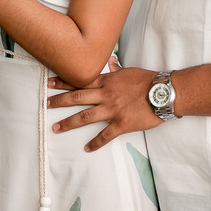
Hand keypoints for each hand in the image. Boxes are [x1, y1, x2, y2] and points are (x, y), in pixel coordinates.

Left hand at [44, 58, 160, 151]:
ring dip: (69, 123)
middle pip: (77, 98)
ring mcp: (113, 110)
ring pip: (85, 116)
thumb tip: (110, 62)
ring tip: (56, 128)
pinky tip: (87, 148)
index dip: (63, 82)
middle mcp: (105, 95)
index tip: (49, 83)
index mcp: (106, 81)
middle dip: (59, 101)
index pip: (80, 81)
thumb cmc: (148, 80)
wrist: (164, 92)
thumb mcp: (130, 71)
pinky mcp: (122, 124)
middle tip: (45, 105)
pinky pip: (106, 135)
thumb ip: (117, 69)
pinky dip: (95, 143)